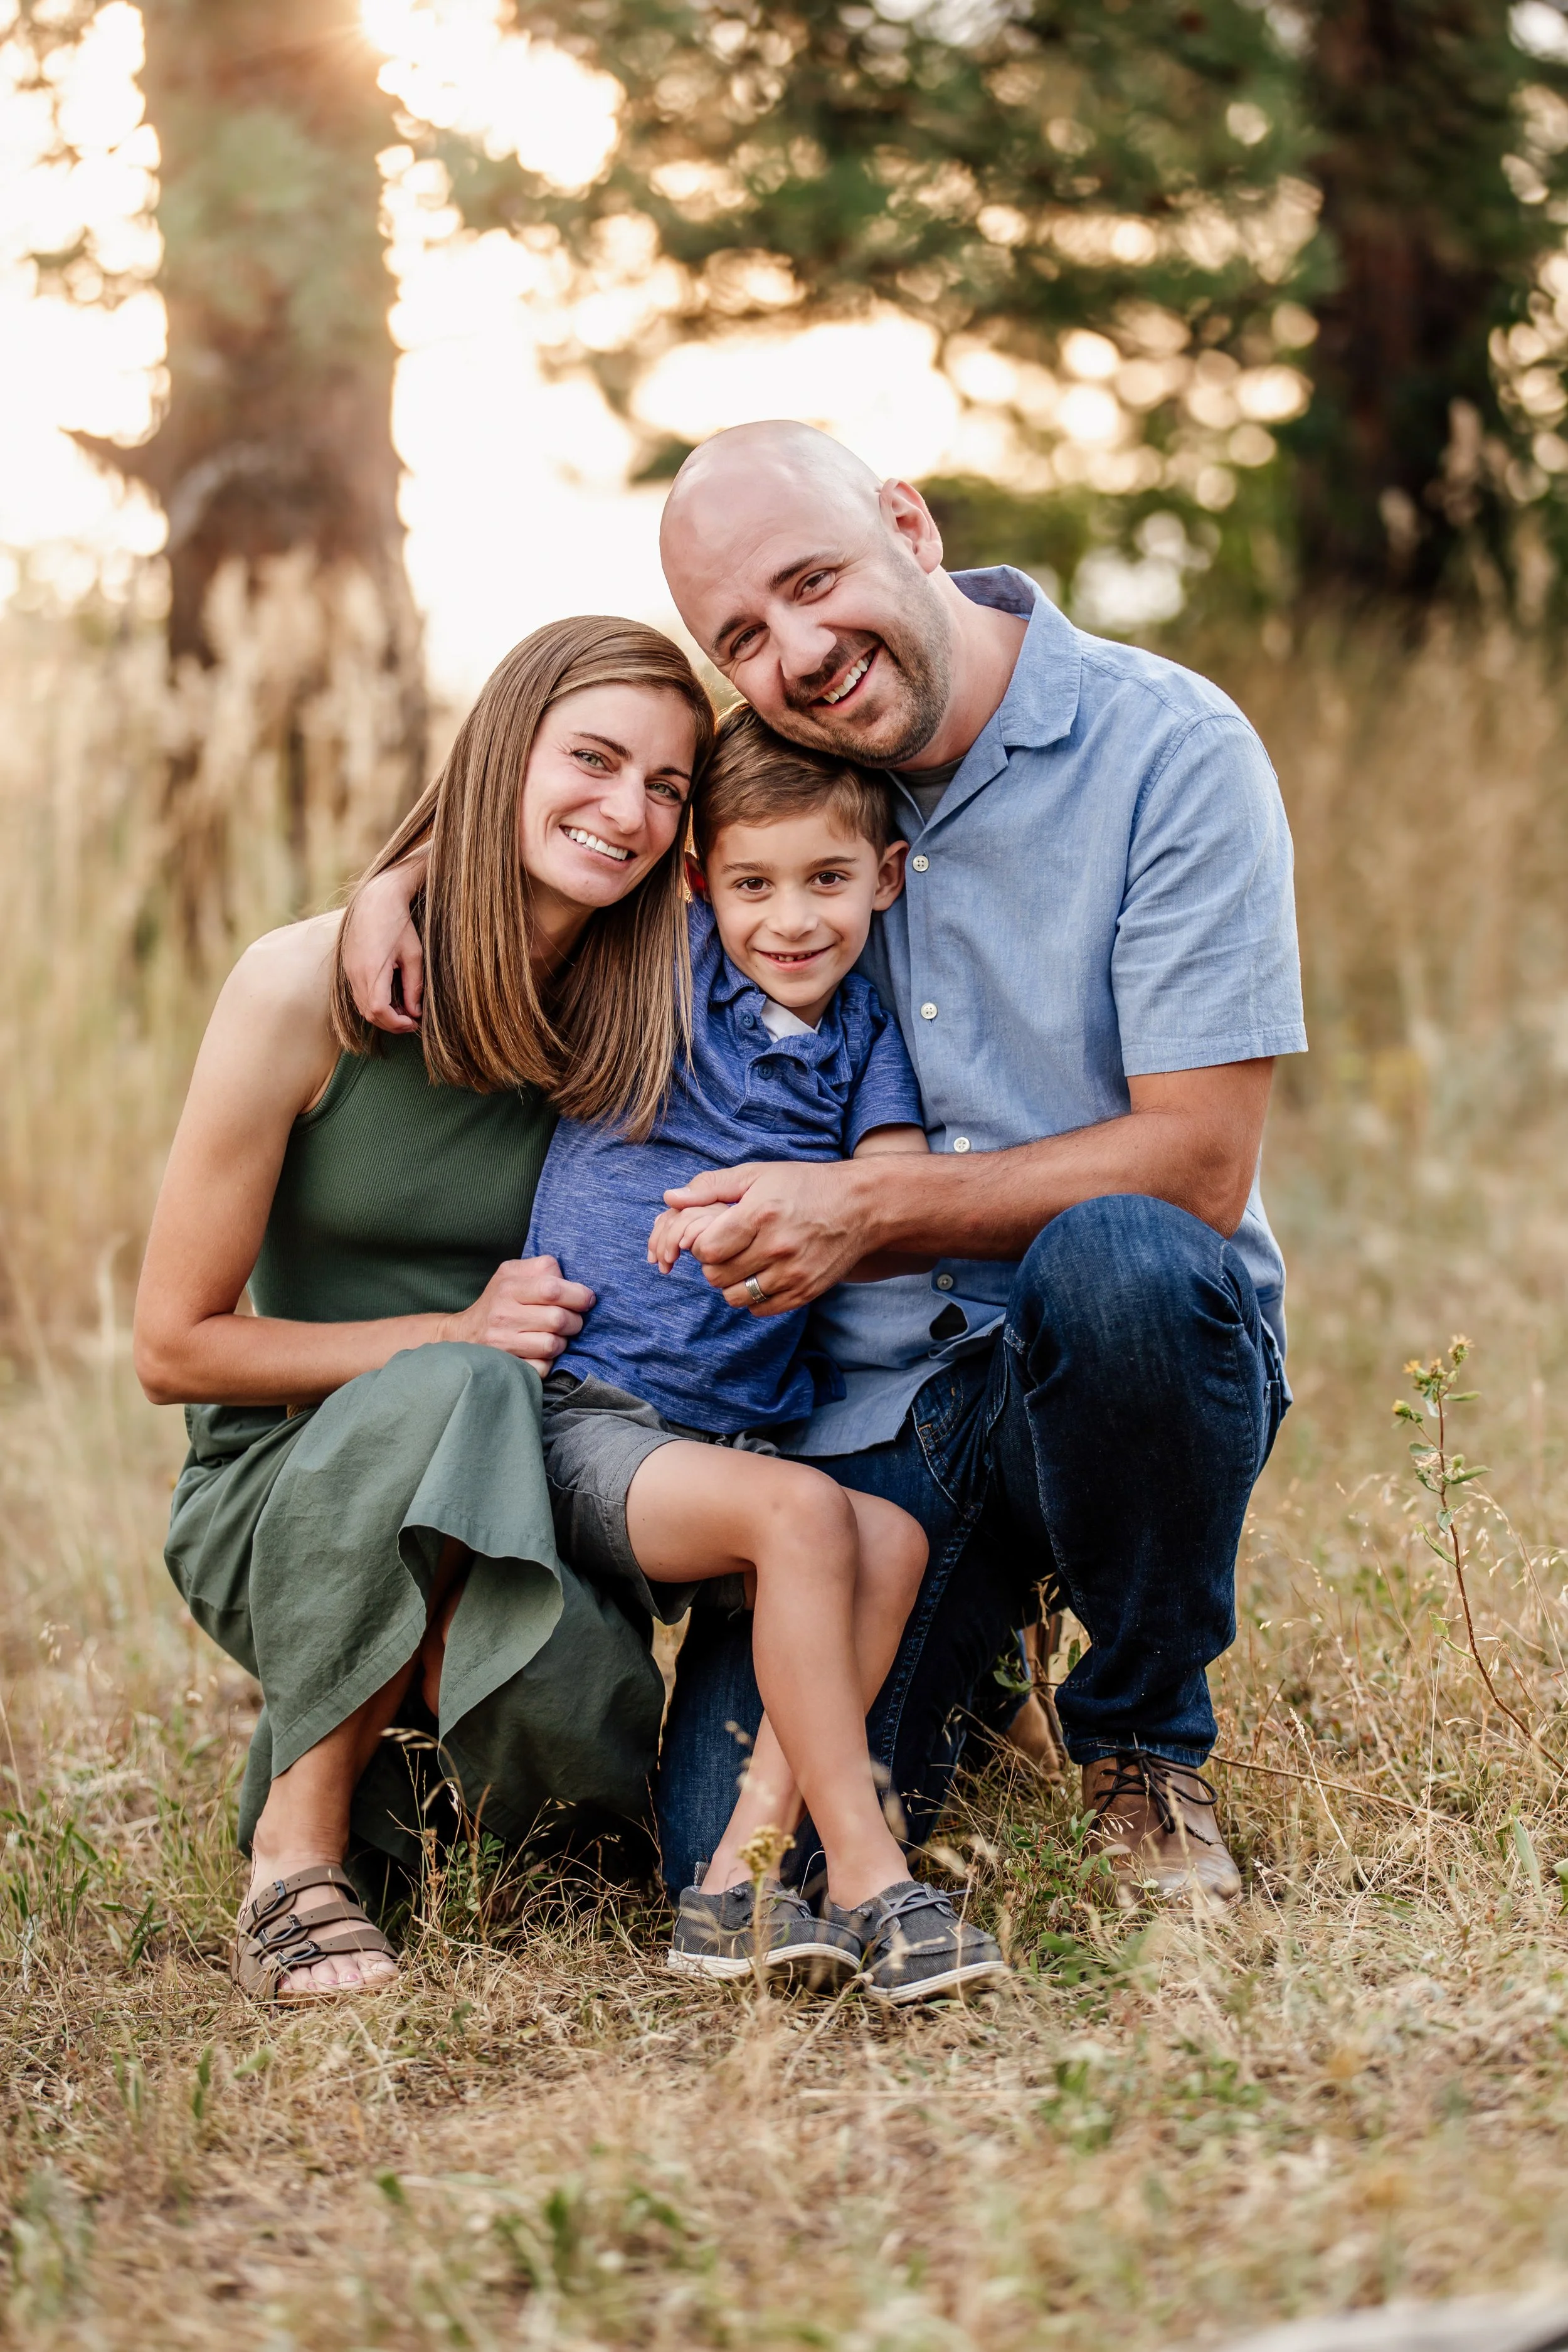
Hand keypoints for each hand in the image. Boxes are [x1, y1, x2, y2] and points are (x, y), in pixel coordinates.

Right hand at [343, 852, 427, 1032]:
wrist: (375, 899)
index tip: (414, 1022)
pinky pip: (358, 994)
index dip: (397, 1023)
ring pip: (362, 1006)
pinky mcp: (348, 966)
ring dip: (382, 1014)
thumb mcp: (414, 956)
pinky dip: (374, 1002)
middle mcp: (355, 974)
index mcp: (372, 971)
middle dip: (391, 1023)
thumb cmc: (398, 924)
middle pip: (369, 1013)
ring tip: (404, 1009)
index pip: (379, 1012)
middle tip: (412, 1021)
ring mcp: (349, 970)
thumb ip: (414, 987)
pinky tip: (391, 997)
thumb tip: (415, 1012)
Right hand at [441, 1256, 594, 1369]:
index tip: (587, 1300)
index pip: (552, 1289)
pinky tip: (540, 1353)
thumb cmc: (497, 1301)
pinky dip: (548, 1362)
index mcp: (509, 1286)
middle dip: (574, 1321)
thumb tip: (574, 1281)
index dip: (578, 1295)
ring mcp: (503, 1343)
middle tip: (572, 1320)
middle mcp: (503, 1314)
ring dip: (562, 1342)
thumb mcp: (511, 1273)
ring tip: (554, 1336)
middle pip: (558, 1319)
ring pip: (553, 1345)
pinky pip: (543, 1367)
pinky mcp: (506, 1366)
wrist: (462, 1334)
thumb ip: (542, 1268)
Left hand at [660, 1162, 874, 1313]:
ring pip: (735, 1297)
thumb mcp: (757, 1175)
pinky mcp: (804, 1292)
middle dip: (713, 1264)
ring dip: (731, 1283)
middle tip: (727, 1249)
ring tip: (744, 1262)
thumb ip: (711, 1187)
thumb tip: (670, 1198)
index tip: (714, 1235)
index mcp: (760, 1215)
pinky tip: (762, 1275)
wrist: (860, 1206)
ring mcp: (792, 1274)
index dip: (702, 1244)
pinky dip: (754, 1296)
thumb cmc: (804, 1186)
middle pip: (716, 1276)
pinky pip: (760, 1309)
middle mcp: (777, 1248)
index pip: (707, 1249)